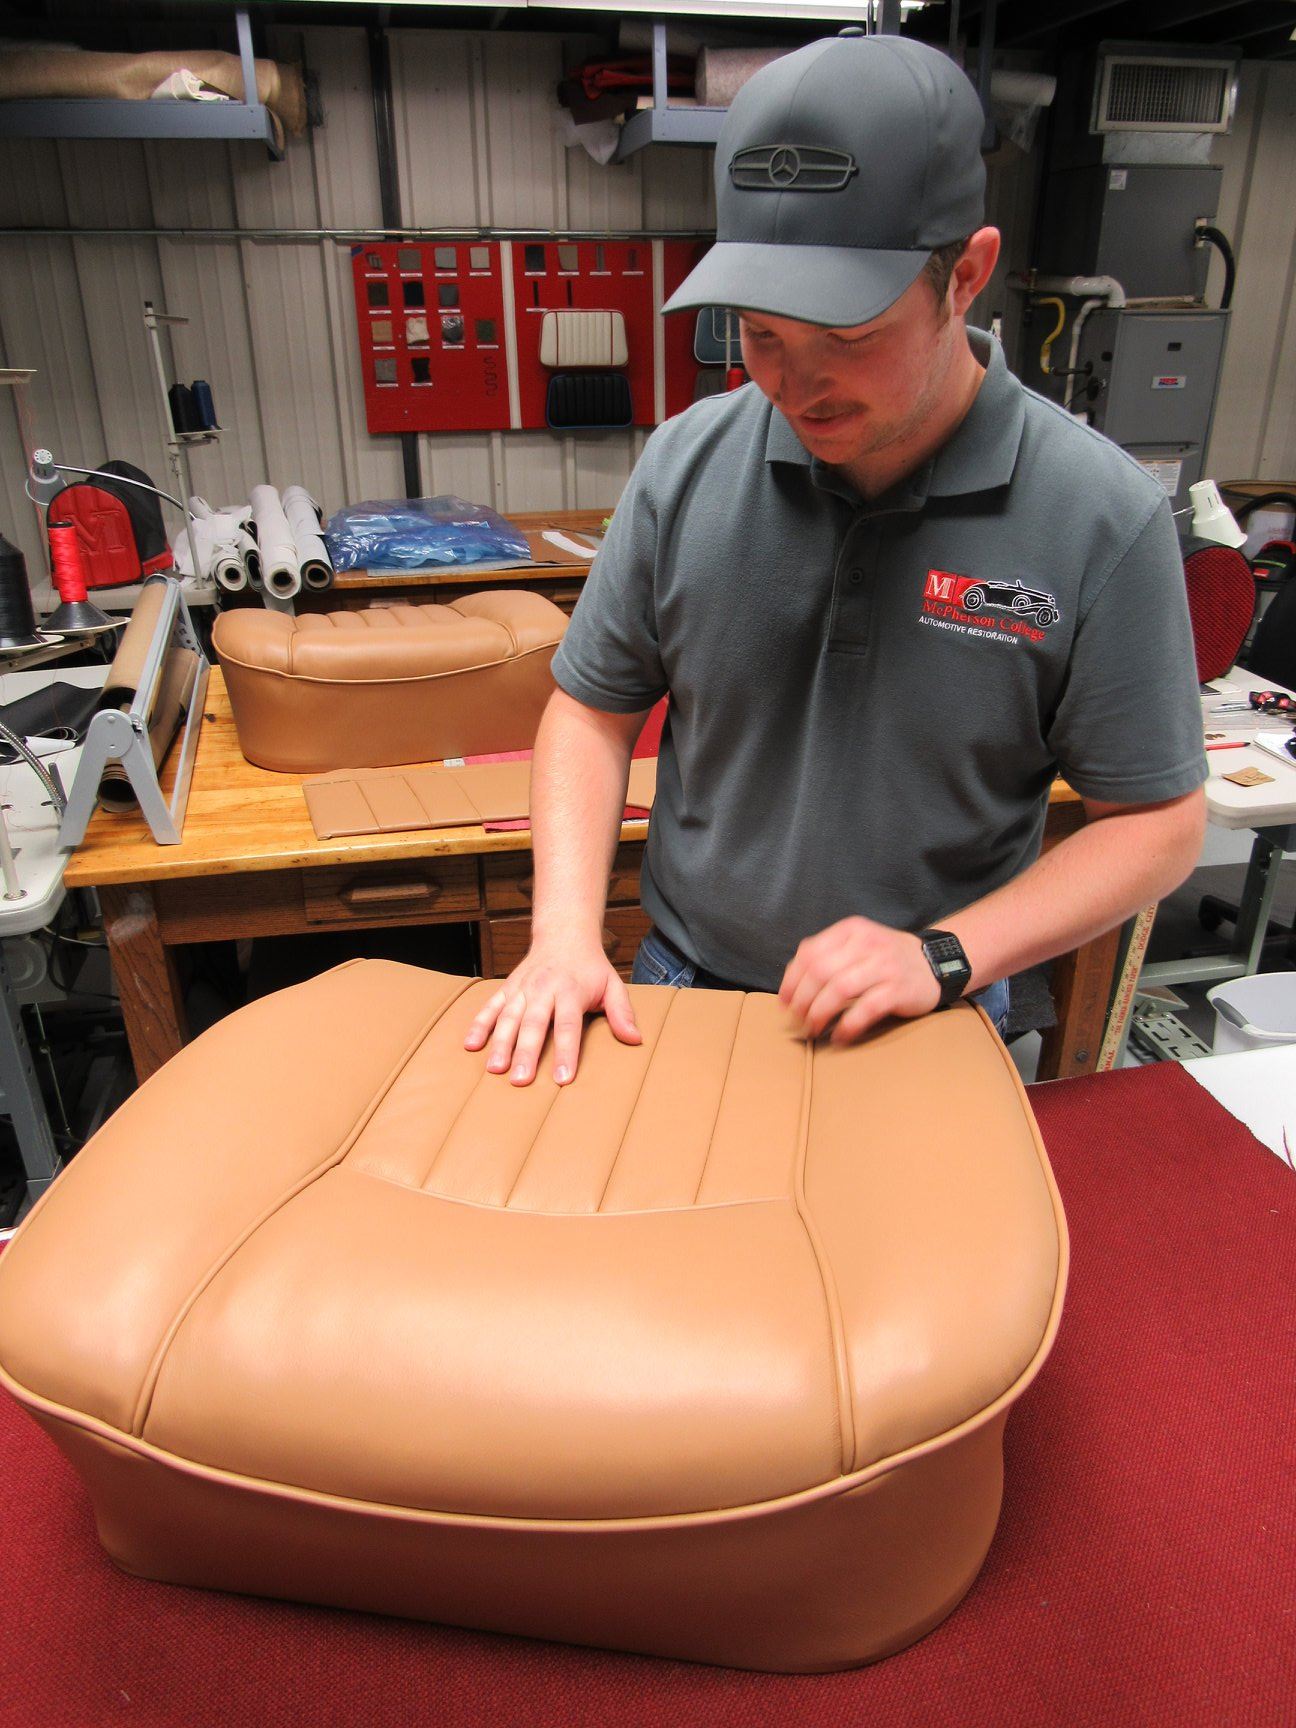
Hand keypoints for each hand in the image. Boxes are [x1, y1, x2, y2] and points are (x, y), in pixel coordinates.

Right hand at [463, 939, 641, 1085]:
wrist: (564, 935)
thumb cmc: (591, 968)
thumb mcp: (613, 985)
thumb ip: (622, 1013)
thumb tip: (635, 1040)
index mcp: (571, 990)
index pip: (568, 1025)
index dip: (565, 1051)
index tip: (562, 1077)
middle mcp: (544, 989)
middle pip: (534, 1024)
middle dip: (526, 1053)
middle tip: (521, 1080)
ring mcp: (522, 988)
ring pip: (508, 1017)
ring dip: (500, 1043)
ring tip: (494, 1069)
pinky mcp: (508, 988)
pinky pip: (490, 1007)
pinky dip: (479, 1025)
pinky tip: (470, 1045)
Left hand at [779, 916, 941, 1044]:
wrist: (933, 963)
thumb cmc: (886, 958)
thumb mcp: (858, 944)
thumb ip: (828, 955)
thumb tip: (792, 983)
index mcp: (851, 930)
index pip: (809, 952)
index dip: (791, 980)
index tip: (784, 1002)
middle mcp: (866, 944)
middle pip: (820, 972)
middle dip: (802, 1000)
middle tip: (797, 1020)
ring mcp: (884, 965)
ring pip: (839, 990)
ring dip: (820, 1013)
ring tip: (813, 1029)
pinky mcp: (898, 989)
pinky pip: (865, 1009)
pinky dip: (847, 1026)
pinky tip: (840, 1037)